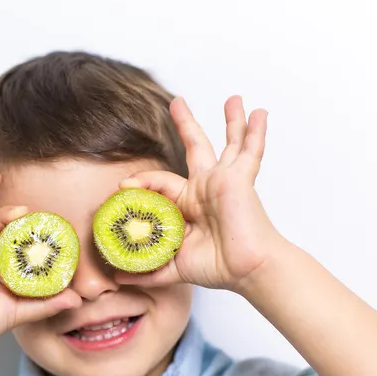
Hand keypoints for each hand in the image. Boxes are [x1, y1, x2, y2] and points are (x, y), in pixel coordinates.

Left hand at [116, 96, 285, 292]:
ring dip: (231, 121)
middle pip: (195, 148)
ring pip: (227, 143)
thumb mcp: (172, 266)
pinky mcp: (239, 179)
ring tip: (233, 98)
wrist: (245, 270)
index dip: (140, 182)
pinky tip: (260, 112)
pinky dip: (255, 132)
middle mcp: (207, 188)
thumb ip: (146, 269)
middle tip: (176, 103)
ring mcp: (224, 181)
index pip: (160, 182)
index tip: (122, 185)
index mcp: (190, 205)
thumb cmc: (217, 267)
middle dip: (186, 125)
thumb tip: (116, 276)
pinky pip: (250, 151)